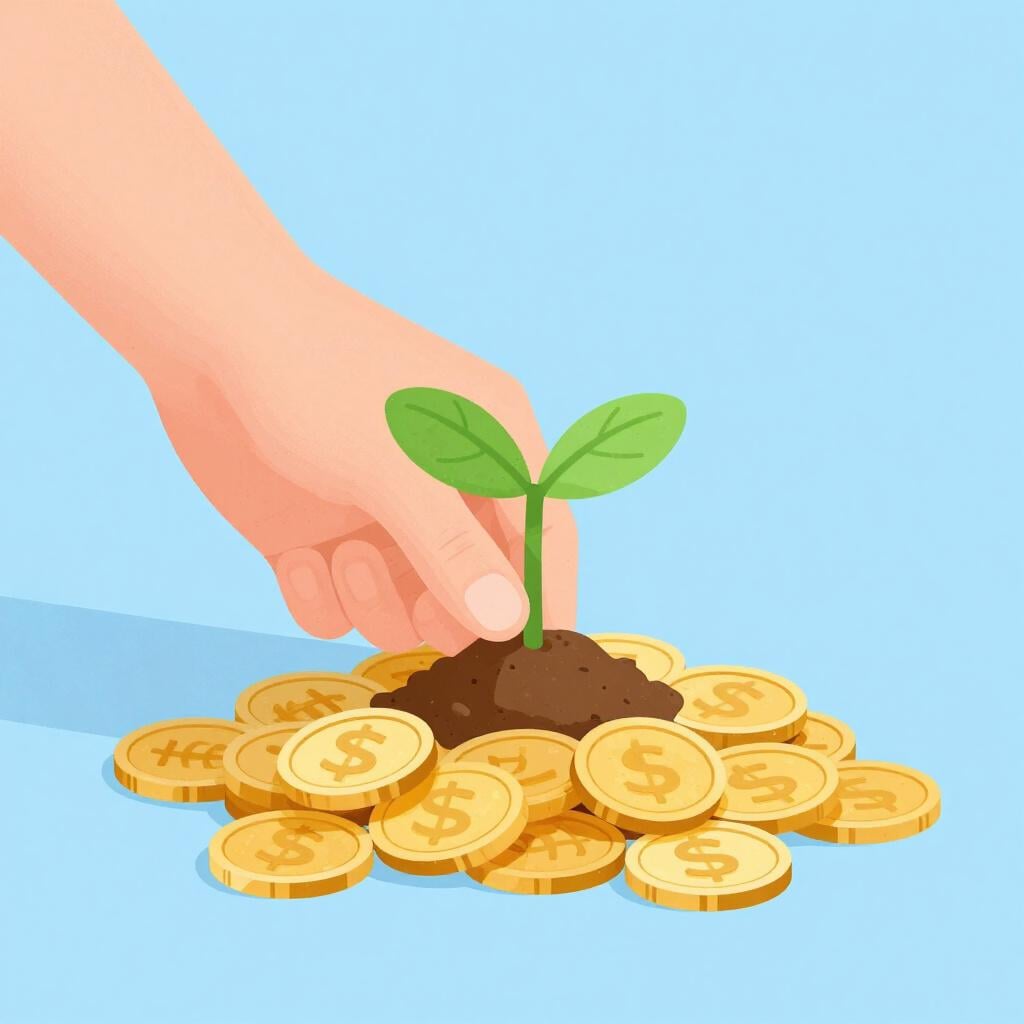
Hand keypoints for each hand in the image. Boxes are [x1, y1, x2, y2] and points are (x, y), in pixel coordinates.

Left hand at [150, 268, 576, 652]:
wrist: (207, 335)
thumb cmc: (321, 374)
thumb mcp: (394, 464)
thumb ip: (452, 548)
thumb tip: (507, 622)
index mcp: (489, 445)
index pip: (545, 534)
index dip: (547, 595)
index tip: (534, 655)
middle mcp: (441, 486)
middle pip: (480, 586)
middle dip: (450, 612)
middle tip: (422, 614)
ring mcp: (378, 514)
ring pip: (408, 607)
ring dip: (377, 602)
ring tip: (340, 555)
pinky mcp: (319, 535)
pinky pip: (340, 605)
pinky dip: (321, 599)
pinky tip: (297, 557)